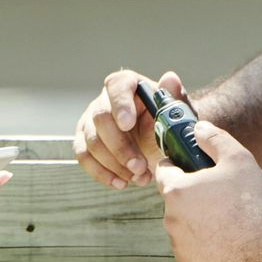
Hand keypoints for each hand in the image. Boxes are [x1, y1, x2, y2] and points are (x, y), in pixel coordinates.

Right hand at [73, 68, 189, 189]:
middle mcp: (105, 100)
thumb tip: (170, 78)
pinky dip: (102, 173)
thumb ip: (176, 96)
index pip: (118, 86)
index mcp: (128, 85)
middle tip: (141, 167)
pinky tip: (121, 183)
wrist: (161, 142)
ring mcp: (91, 121)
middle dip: (121, 147)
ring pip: (92, 142)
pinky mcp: (84, 141)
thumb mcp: (178, 111)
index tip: (128, 124)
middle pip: (101, 119)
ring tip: (140, 178)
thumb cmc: (168, 123)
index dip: (120, 104)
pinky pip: (84, 157)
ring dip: (115, 165)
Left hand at [155, 120, 261, 261]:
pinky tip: (223, 240)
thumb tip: (198, 128)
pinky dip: (201, 243)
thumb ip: (214, 139)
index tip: (190, 167)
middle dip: (191, 195)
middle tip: (218, 195)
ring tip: (224, 219)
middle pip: (174, 199)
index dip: (176, 165)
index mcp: (176, 190)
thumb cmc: (251, 202)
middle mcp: (170, 218)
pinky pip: (190, 247)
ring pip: (181, 224)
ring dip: (195, 220)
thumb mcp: (238, 159)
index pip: (163, 170)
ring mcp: (177, 243)